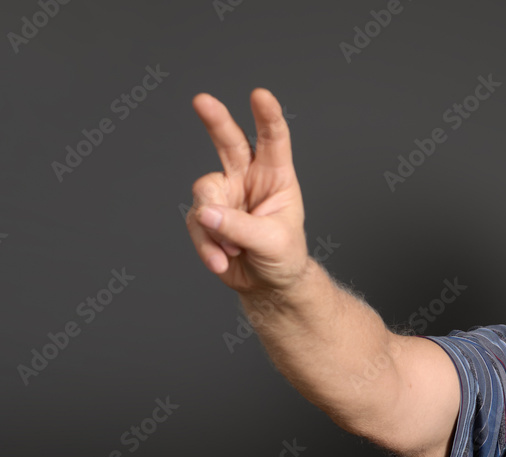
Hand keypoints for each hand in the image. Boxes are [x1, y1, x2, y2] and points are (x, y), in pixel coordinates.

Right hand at [186, 88, 309, 293]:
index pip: (273, 140)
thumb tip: (206, 214)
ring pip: (205, 194)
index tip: (261, 96)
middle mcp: (247, 178)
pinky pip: (196, 224)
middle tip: (203, 101)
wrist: (268, 285)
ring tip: (235, 249)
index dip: (268, 117)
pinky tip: (222, 261)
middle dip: (215, 120)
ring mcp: (224, 194)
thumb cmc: (283, 257)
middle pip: (228, 142)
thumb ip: (241, 227)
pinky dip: (207, 246)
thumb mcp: (273, 242)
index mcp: (276, 176)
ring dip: (218, 228)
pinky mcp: (205, 215)